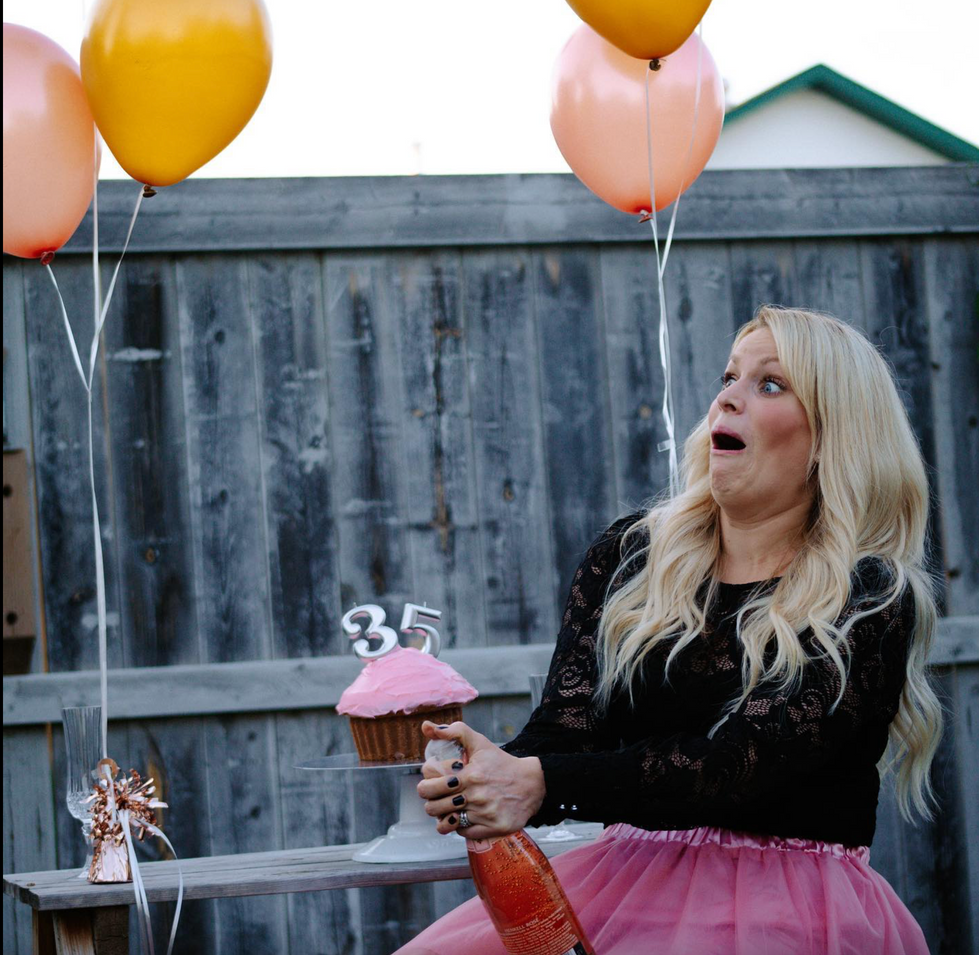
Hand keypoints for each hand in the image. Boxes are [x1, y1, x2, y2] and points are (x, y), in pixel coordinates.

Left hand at [416, 720, 545, 839]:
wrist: (532, 783)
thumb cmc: (502, 763)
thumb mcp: (479, 743)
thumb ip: (453, 732)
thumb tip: (426, 727)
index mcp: (470, 775)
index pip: (430, 787)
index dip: (425, 786)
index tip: (430, 783)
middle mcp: (477, 796)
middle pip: (433, 808)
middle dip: (431, 803)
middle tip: (438, 798)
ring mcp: (485, 815)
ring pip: (447, 824)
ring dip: (445, 816)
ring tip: (450, 808)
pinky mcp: (494, 829)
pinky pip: (464, 834)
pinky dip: (461, 826)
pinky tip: (467, 815)